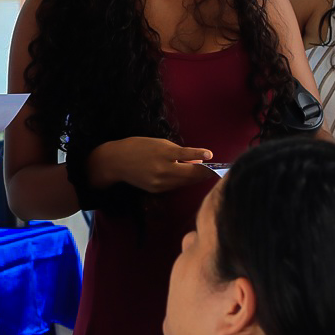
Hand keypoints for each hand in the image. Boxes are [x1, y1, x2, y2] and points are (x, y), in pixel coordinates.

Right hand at [86, 137, 214, 193]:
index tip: (212, 156)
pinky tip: (190, 177)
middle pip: (191, 175)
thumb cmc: (139, 147)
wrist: (117, 162)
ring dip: (197, 178)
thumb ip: (180, 153)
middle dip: (205, 173)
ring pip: (186, 182)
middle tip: (218, 170)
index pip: (188, 156)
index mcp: (163, 154)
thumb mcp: (160, 144)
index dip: (201, 157)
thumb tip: (198, 162)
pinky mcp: (157, 190)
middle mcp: (162, 170)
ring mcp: (160, 183)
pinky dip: (184, 181)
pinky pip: (176, 186)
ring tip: (208, 173)